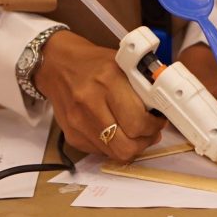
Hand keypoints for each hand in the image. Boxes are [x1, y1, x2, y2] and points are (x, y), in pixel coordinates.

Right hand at [33, 31, 165, 160]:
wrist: (56, 64)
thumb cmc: (93, 62)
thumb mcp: (122, 63)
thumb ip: (142, 85)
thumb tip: (161, 108)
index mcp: (107, 80)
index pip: (137, 121)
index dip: (154, 126)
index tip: (158, 120)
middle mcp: (90, 103)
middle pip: (127, 146)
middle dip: (144, 142)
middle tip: (149, 131)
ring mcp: (78, 123)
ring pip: (115, 154)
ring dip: (130, 147)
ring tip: (134, 132)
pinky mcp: (71, 135)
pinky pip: (101, 152)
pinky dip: (112, 145)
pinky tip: (115, 131)